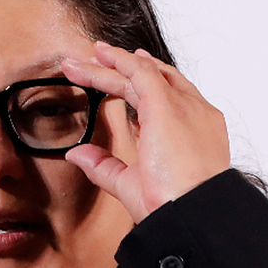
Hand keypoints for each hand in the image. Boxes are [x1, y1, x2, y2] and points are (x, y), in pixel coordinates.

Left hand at [61, 41, 229, 223]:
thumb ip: (103, 165)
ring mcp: (181, 106)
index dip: (142, 81)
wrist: (189, 211)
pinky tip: (100, 56)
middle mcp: (191, 112)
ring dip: (111, 63)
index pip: (167, 95)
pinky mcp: (164, 105)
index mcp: (192, 129)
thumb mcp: (129, 182)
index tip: (121, 74)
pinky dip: (119, 61)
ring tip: (85, 56)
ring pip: (140, 73)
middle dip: (122, 67)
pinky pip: (139, 72)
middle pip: (154, 78)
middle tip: (94, 58)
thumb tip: (76, 154)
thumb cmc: (169, 205)